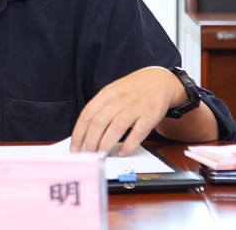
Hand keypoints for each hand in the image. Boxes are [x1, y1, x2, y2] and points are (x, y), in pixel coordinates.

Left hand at [70, 67, 186, 156]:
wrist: (160, 80)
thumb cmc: (133, 89)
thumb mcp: (114, 91)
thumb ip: (101, 108)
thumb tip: (85, 132)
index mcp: (108, 93)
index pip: (88, 114)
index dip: (79, 133)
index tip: (74, 147)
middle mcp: (120, 99)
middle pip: (100, 122)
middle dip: (91, 141)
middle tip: (88, 153)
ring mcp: (135, 107)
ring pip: (116, 127)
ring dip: (106, 143)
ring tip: (101, 154)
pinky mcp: (150, 116)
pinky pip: (138, 133)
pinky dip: (128, 145)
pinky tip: (122, 152)